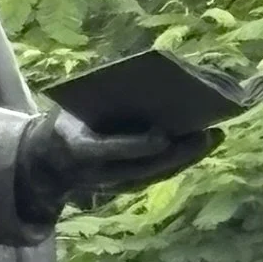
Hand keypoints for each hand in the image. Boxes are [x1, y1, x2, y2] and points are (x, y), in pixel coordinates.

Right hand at [18, 105, 218, 223]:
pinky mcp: (128, 185)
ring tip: (214, 136)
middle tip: (204, 133)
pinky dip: (181, 160)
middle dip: (176, 152)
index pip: (111, 150)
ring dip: (186, 158)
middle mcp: (99, 174)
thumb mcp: (70, 108)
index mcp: (79, 149)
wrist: (48, 164)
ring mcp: (115, 184)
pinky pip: (158, 174)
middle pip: (143, 167)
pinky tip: (202, 144)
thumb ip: (99, 97)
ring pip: (156, 174)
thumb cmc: (66, 123)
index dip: (137, 145)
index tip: (162, 135)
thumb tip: (141, 76)